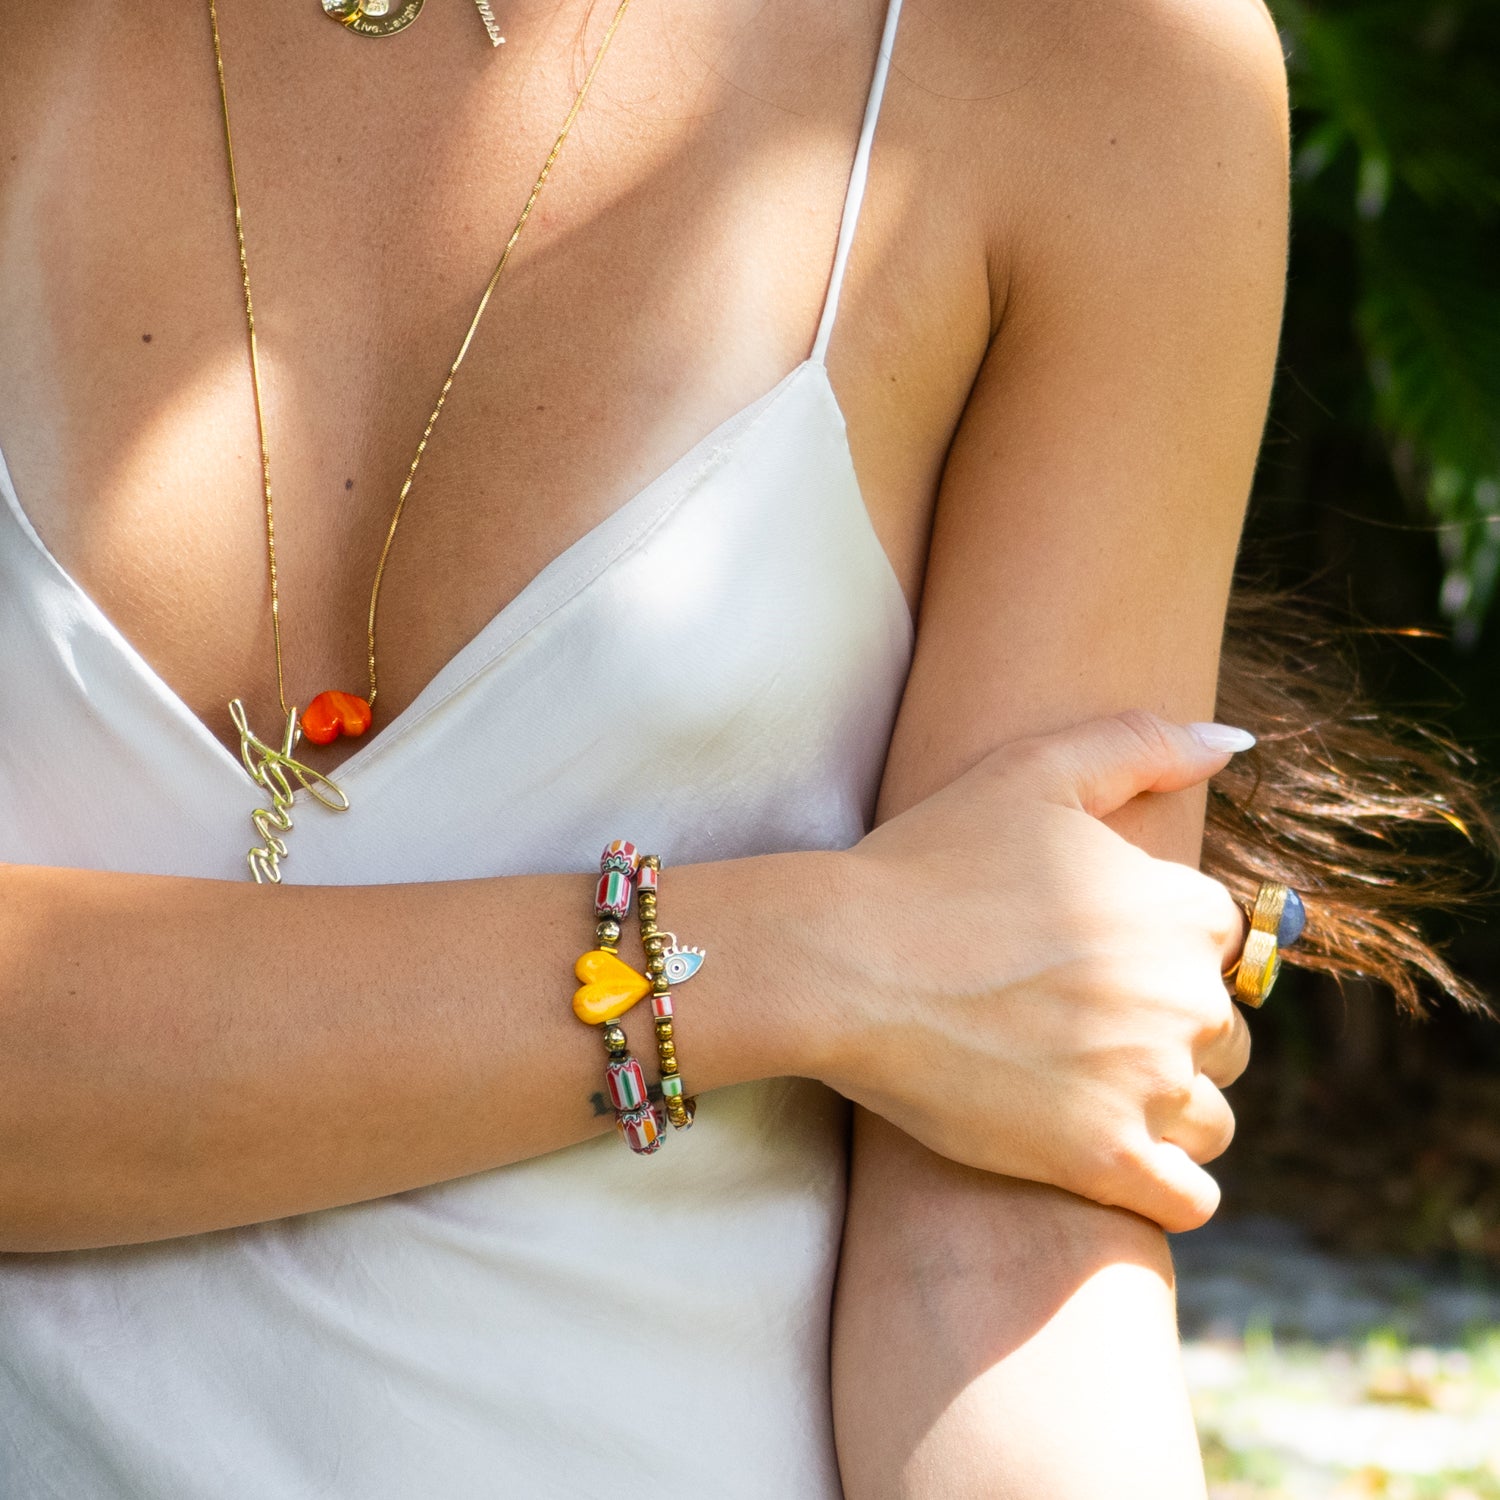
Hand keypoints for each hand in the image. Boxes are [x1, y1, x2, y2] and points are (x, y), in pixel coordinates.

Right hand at [817, 712, 1249, 1232]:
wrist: (844, 962)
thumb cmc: (928, 860)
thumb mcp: (1031, 769)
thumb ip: (1141, 743)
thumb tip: (1235, 740)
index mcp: (1178, 908)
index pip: (1221, 941)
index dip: (1160, 949)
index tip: (1095, 959)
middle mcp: (1184, 998)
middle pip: (1222, 1031)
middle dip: (1167, 1030)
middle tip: (1079, 1025)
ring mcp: (1147, 1084)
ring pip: (1209, 1115)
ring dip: (1167, 1108)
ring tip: (1088, 1091)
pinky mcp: (1102, 1159)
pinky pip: (1188, 1197)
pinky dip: (1164, 1184)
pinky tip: (1115, 1157)